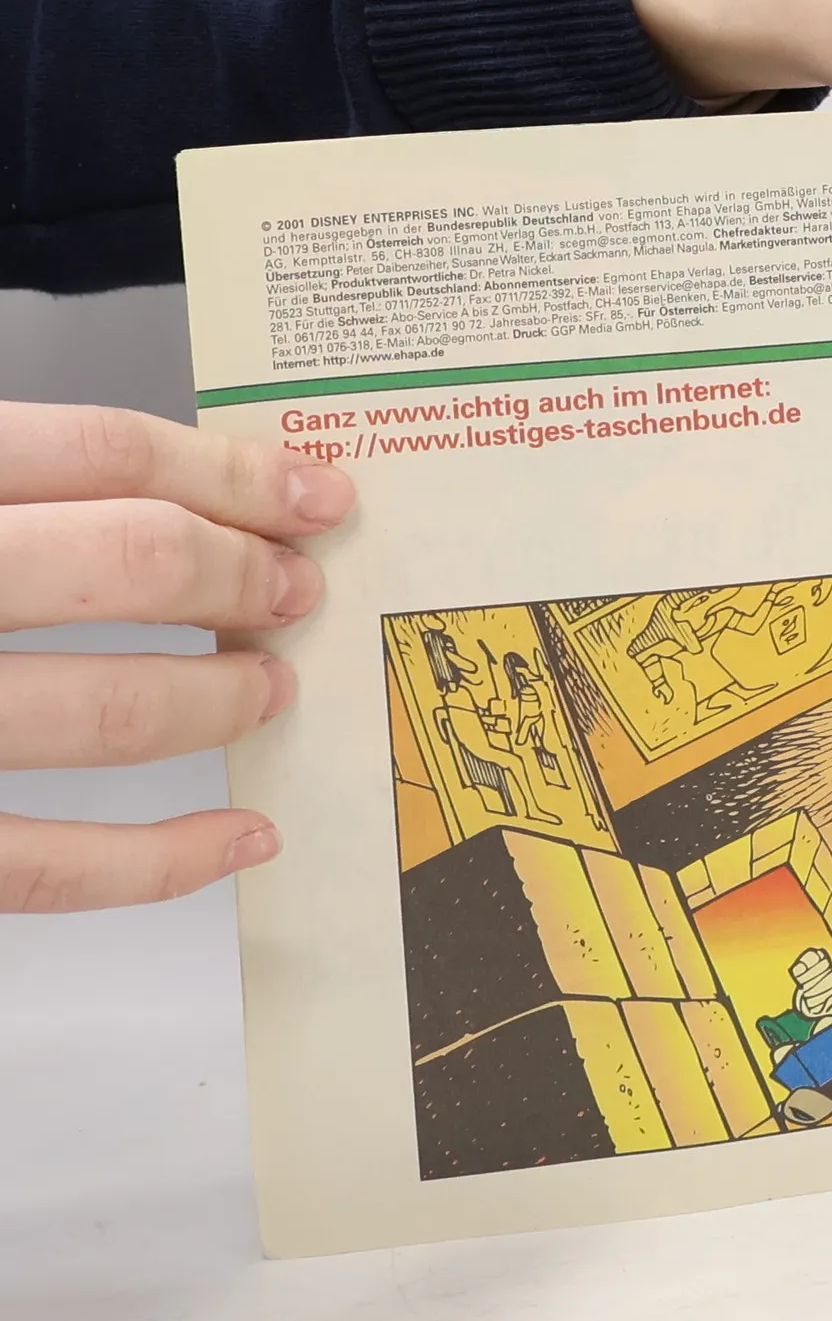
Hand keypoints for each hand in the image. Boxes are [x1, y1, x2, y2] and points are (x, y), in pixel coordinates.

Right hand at [0, 403, 353, 912]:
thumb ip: (24, 494)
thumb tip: (182, 505)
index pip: (102, 453)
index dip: (231, 473)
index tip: (314, 495)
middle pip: (131, 560)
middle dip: (244, 574)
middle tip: (298, 591)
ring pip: (111, 711)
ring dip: (219, 698)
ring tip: (270, 687)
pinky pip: (53, 866)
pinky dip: (164, 860)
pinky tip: (244, 836)